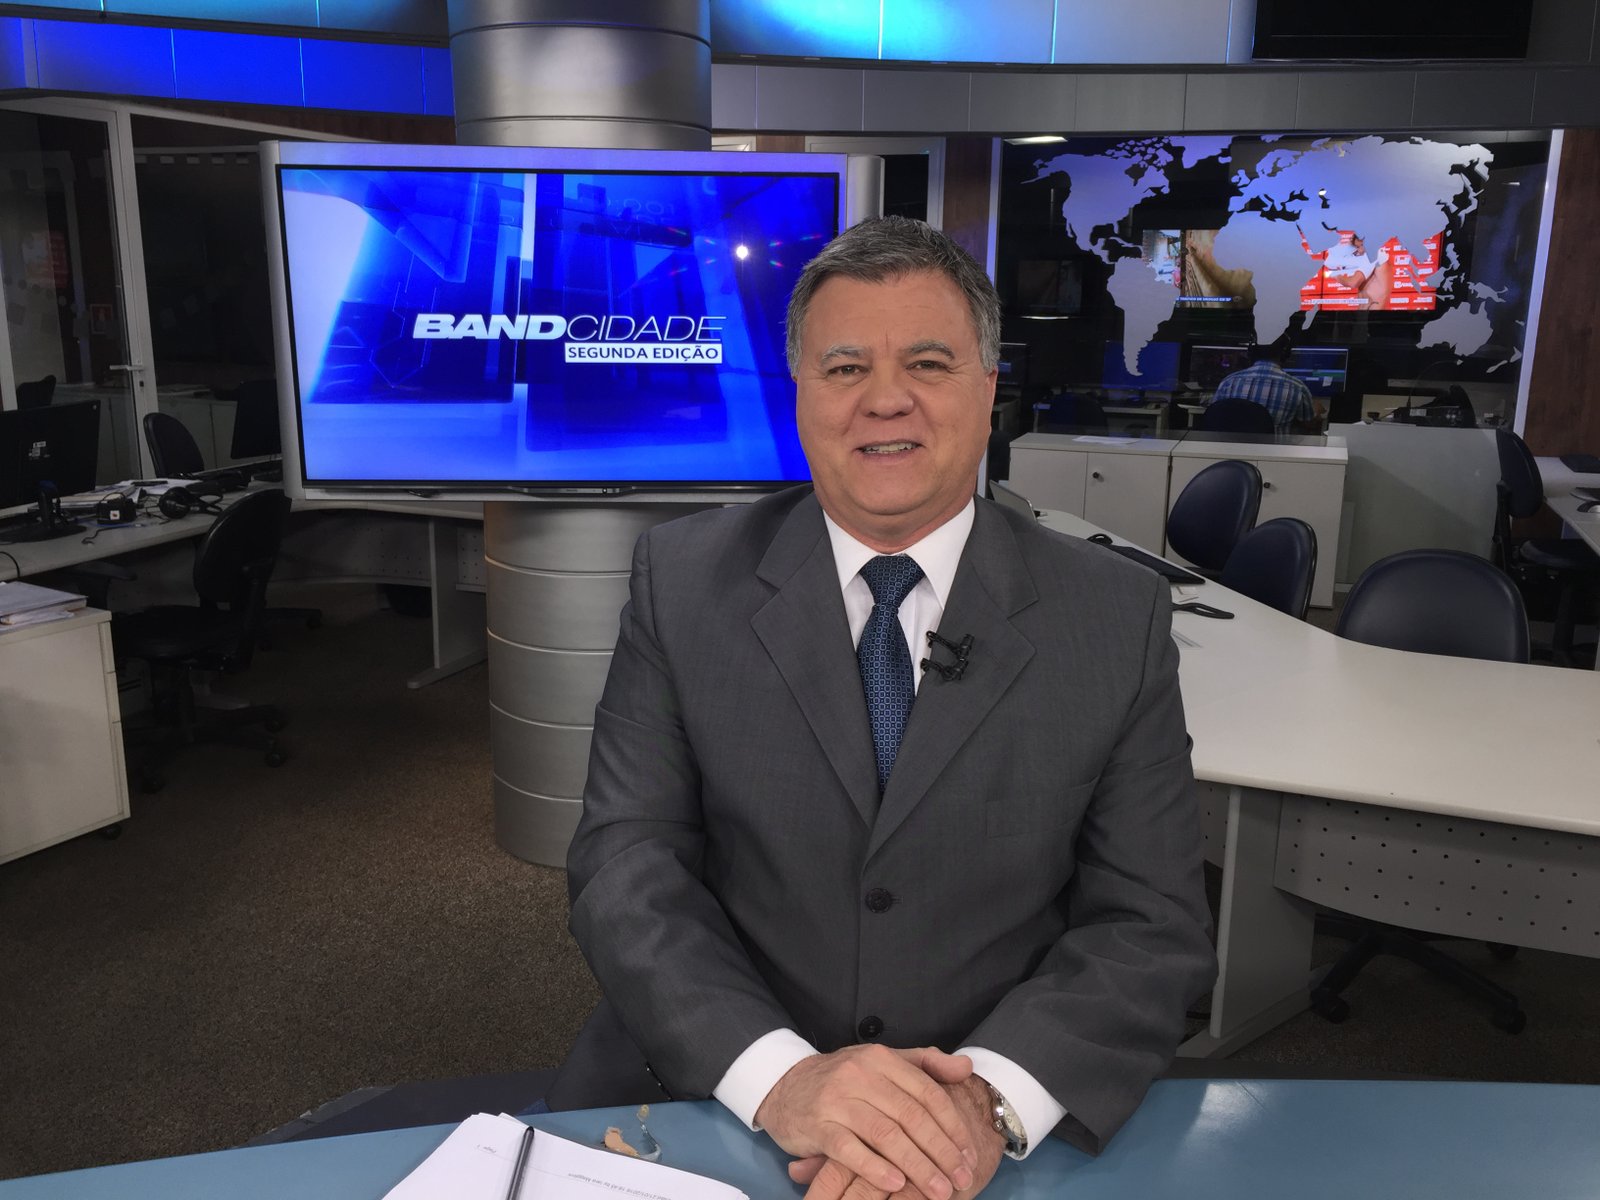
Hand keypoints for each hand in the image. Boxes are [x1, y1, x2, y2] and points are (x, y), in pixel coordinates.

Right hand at [787, 1075, 1006, 1198]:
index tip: (970, 1153)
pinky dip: (874, 1167)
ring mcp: (837, 1100)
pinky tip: (895, 1183)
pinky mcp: (817, 1125)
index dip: (953, 1125)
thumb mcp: (882, 1062)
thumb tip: (966, 1067)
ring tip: (938, 1190)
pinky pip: (849, 1149)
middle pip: (911, 1116)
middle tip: (962, 1178)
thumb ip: (924, 1063)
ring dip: (917, 1165)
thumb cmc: (842, 1079)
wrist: (784, 1085)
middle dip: (942, 1151)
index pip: (927, 1093)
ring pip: (885, 1134)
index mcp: (881, 1059)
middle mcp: (860, 1075)